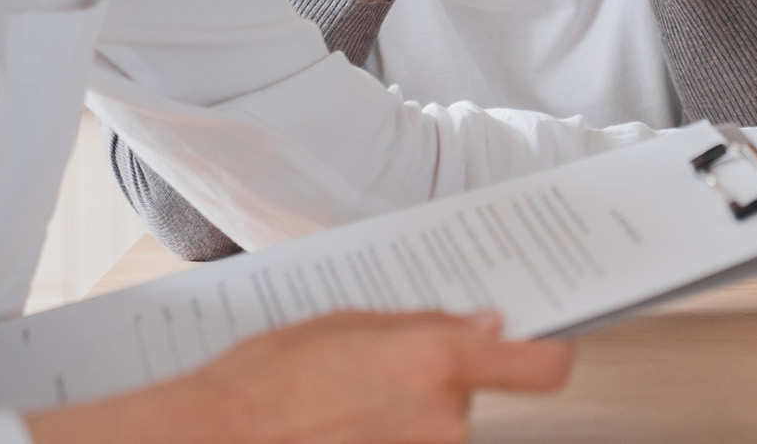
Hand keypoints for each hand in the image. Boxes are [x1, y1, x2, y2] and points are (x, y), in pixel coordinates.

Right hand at [26, 310, 571, 443]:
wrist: (208, 439)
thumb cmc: (263, 382)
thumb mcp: (347, 324)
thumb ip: (425, 327)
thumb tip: (485, 329)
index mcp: (436, 361)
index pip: (541, 366)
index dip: (548, 355)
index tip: (543, 349)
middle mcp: (443, 419)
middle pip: (468, 400)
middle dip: (435, 390)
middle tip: (374, 381)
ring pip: (435, 433)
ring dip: (403, 423)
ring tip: (340, 411)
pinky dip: (383, 441)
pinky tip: (338, 430)